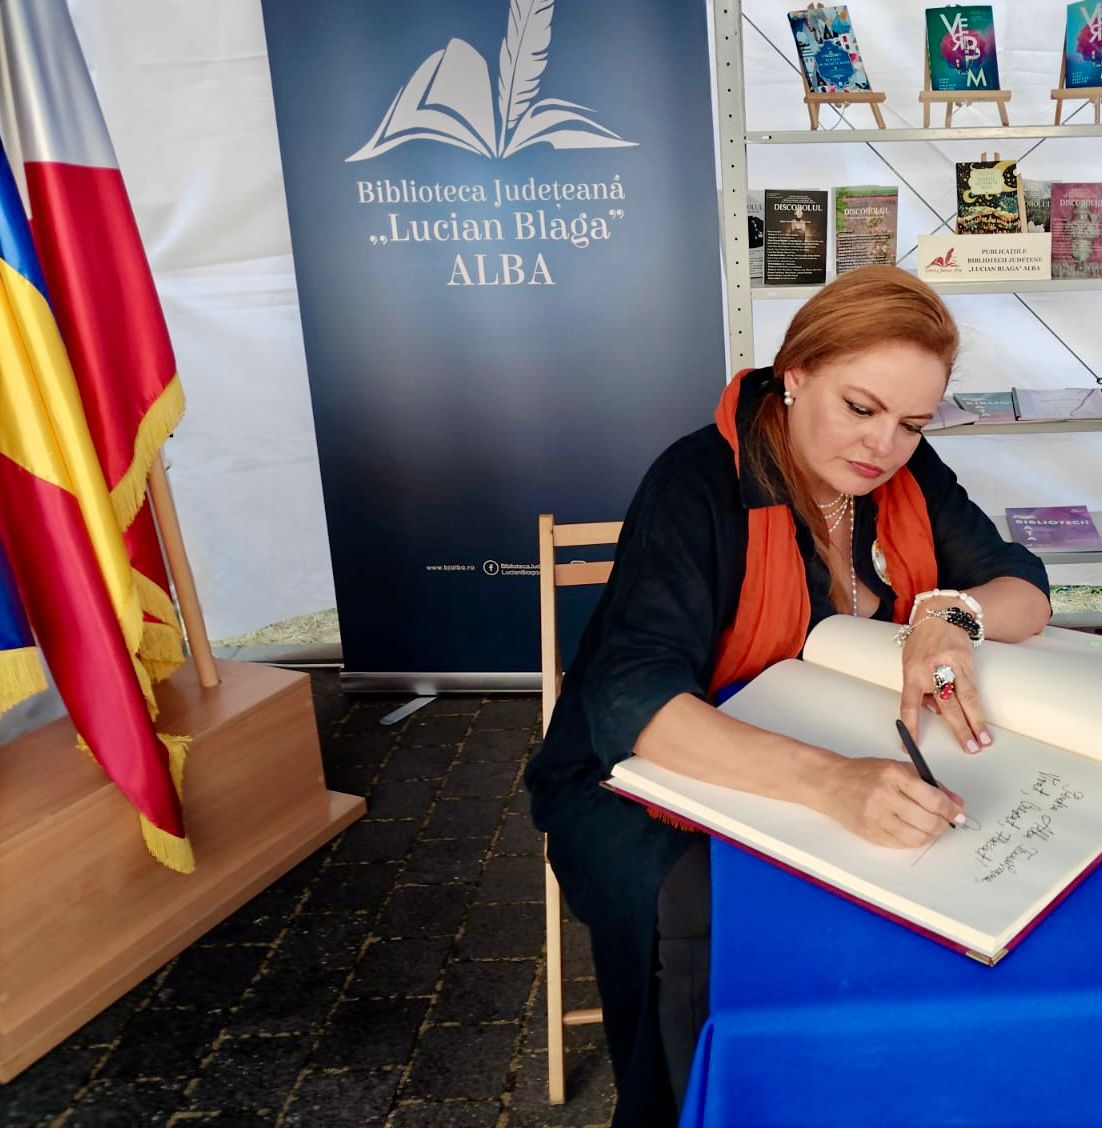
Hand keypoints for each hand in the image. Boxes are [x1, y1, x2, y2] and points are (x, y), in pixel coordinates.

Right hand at [820, 756, 964, 847]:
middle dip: (944, 824)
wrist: (831, 783)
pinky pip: (902, 844)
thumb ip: (929, 783)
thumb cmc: (865, 773)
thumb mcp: (898, 768)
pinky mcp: (871, 833)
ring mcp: (876, 817)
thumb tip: (956, 803)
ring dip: (930, 834)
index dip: (952, 810)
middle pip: (929, 821)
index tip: (959, 813)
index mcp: (894, 775)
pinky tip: (912, 829)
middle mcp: (885, 796)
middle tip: (947, 821)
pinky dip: (913, 839)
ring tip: (930, 826)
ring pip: (918, 837)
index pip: (934, 799)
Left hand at [899, 614, 990, 753]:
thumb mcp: (910, 664)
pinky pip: (972, 689)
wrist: (940, 615)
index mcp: (911, 673)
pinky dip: (978, 708)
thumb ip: (920, 688)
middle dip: (958, 729)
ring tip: (983, 741)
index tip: (909, 745)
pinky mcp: (967, 664)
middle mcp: (931, 671)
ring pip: (966, 699)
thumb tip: (935, 711)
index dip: (910, 727)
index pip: (909, 706)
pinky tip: (984, 722)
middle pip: (946, 705)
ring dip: (976, 722)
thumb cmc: (922, 643)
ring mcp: (952, 667)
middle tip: (969, 748)